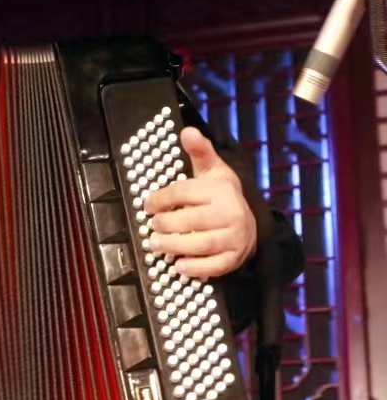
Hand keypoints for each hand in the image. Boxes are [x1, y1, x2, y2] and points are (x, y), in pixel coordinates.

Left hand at [143, 126, 256, 278]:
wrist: (252, 223)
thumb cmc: (222, 196)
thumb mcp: (213, 170)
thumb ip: (200, 151)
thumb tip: (187, 131)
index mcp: (220, 190)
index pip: (184, 192)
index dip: (161, 198)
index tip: (147, 205)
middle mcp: (230, 213)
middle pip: (190, 220)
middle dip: (165, 224)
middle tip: (152, 227)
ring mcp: (234, 238)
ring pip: (200, 244)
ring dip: (173, 246)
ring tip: (156, 245)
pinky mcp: (235, 258)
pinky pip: (214, 266)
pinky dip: (194, 268)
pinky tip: (178, 265)